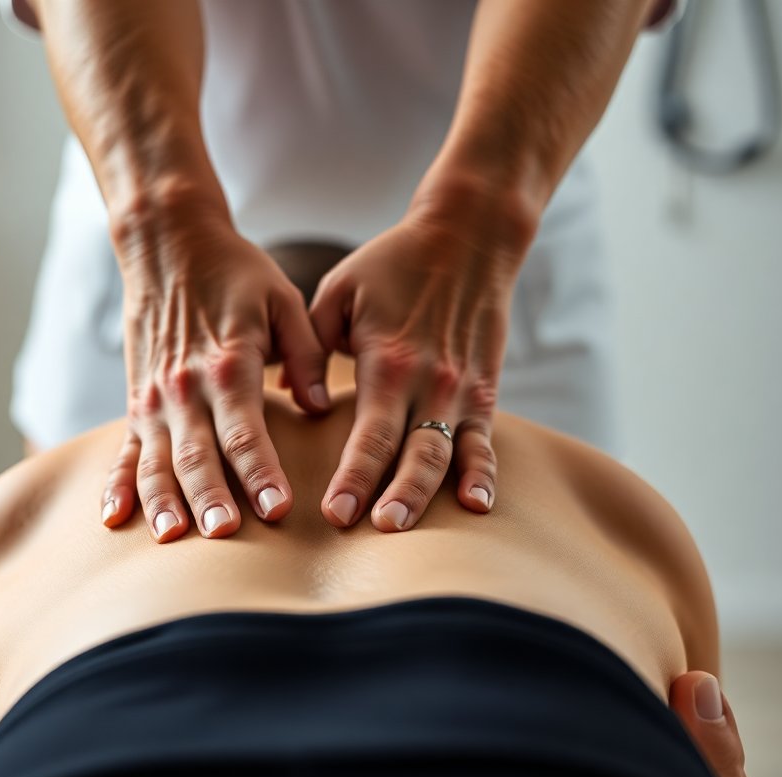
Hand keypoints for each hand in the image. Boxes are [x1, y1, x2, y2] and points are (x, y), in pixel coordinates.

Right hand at [100, 200, 330, 541]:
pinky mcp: (136, 403)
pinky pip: (122, 452)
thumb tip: (320, 405)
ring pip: (155, 461)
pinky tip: (114, 519)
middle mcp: (184, 388)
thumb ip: (305, 353)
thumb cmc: (234, 273)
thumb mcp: (282, 299)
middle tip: (225, 536)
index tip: (278, 510)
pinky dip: (116, 486)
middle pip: (196, 455)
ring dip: (161, 501)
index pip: (245, 432)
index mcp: (228, 365)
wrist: (168, 243)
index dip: (261, 473)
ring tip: (170, 537)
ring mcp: (153, 399)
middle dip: (210, 498)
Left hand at [309, 184, 536, 530]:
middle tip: (366, 534)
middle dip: (390, 500)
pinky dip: (483, 475)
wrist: (469, 236)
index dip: (353, 479)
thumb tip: (296, 395)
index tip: (332, 514)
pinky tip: (477, 507)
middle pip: (411, 457)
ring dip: (427, 498)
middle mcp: (430, 383)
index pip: (369, 437)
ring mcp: (463, 390)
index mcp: (389, 362)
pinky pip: (484, 442)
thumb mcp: (340, 291)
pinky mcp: (485, 391)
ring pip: (448, 457)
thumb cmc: (394, 263)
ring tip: (405, 532)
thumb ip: (312, 344)